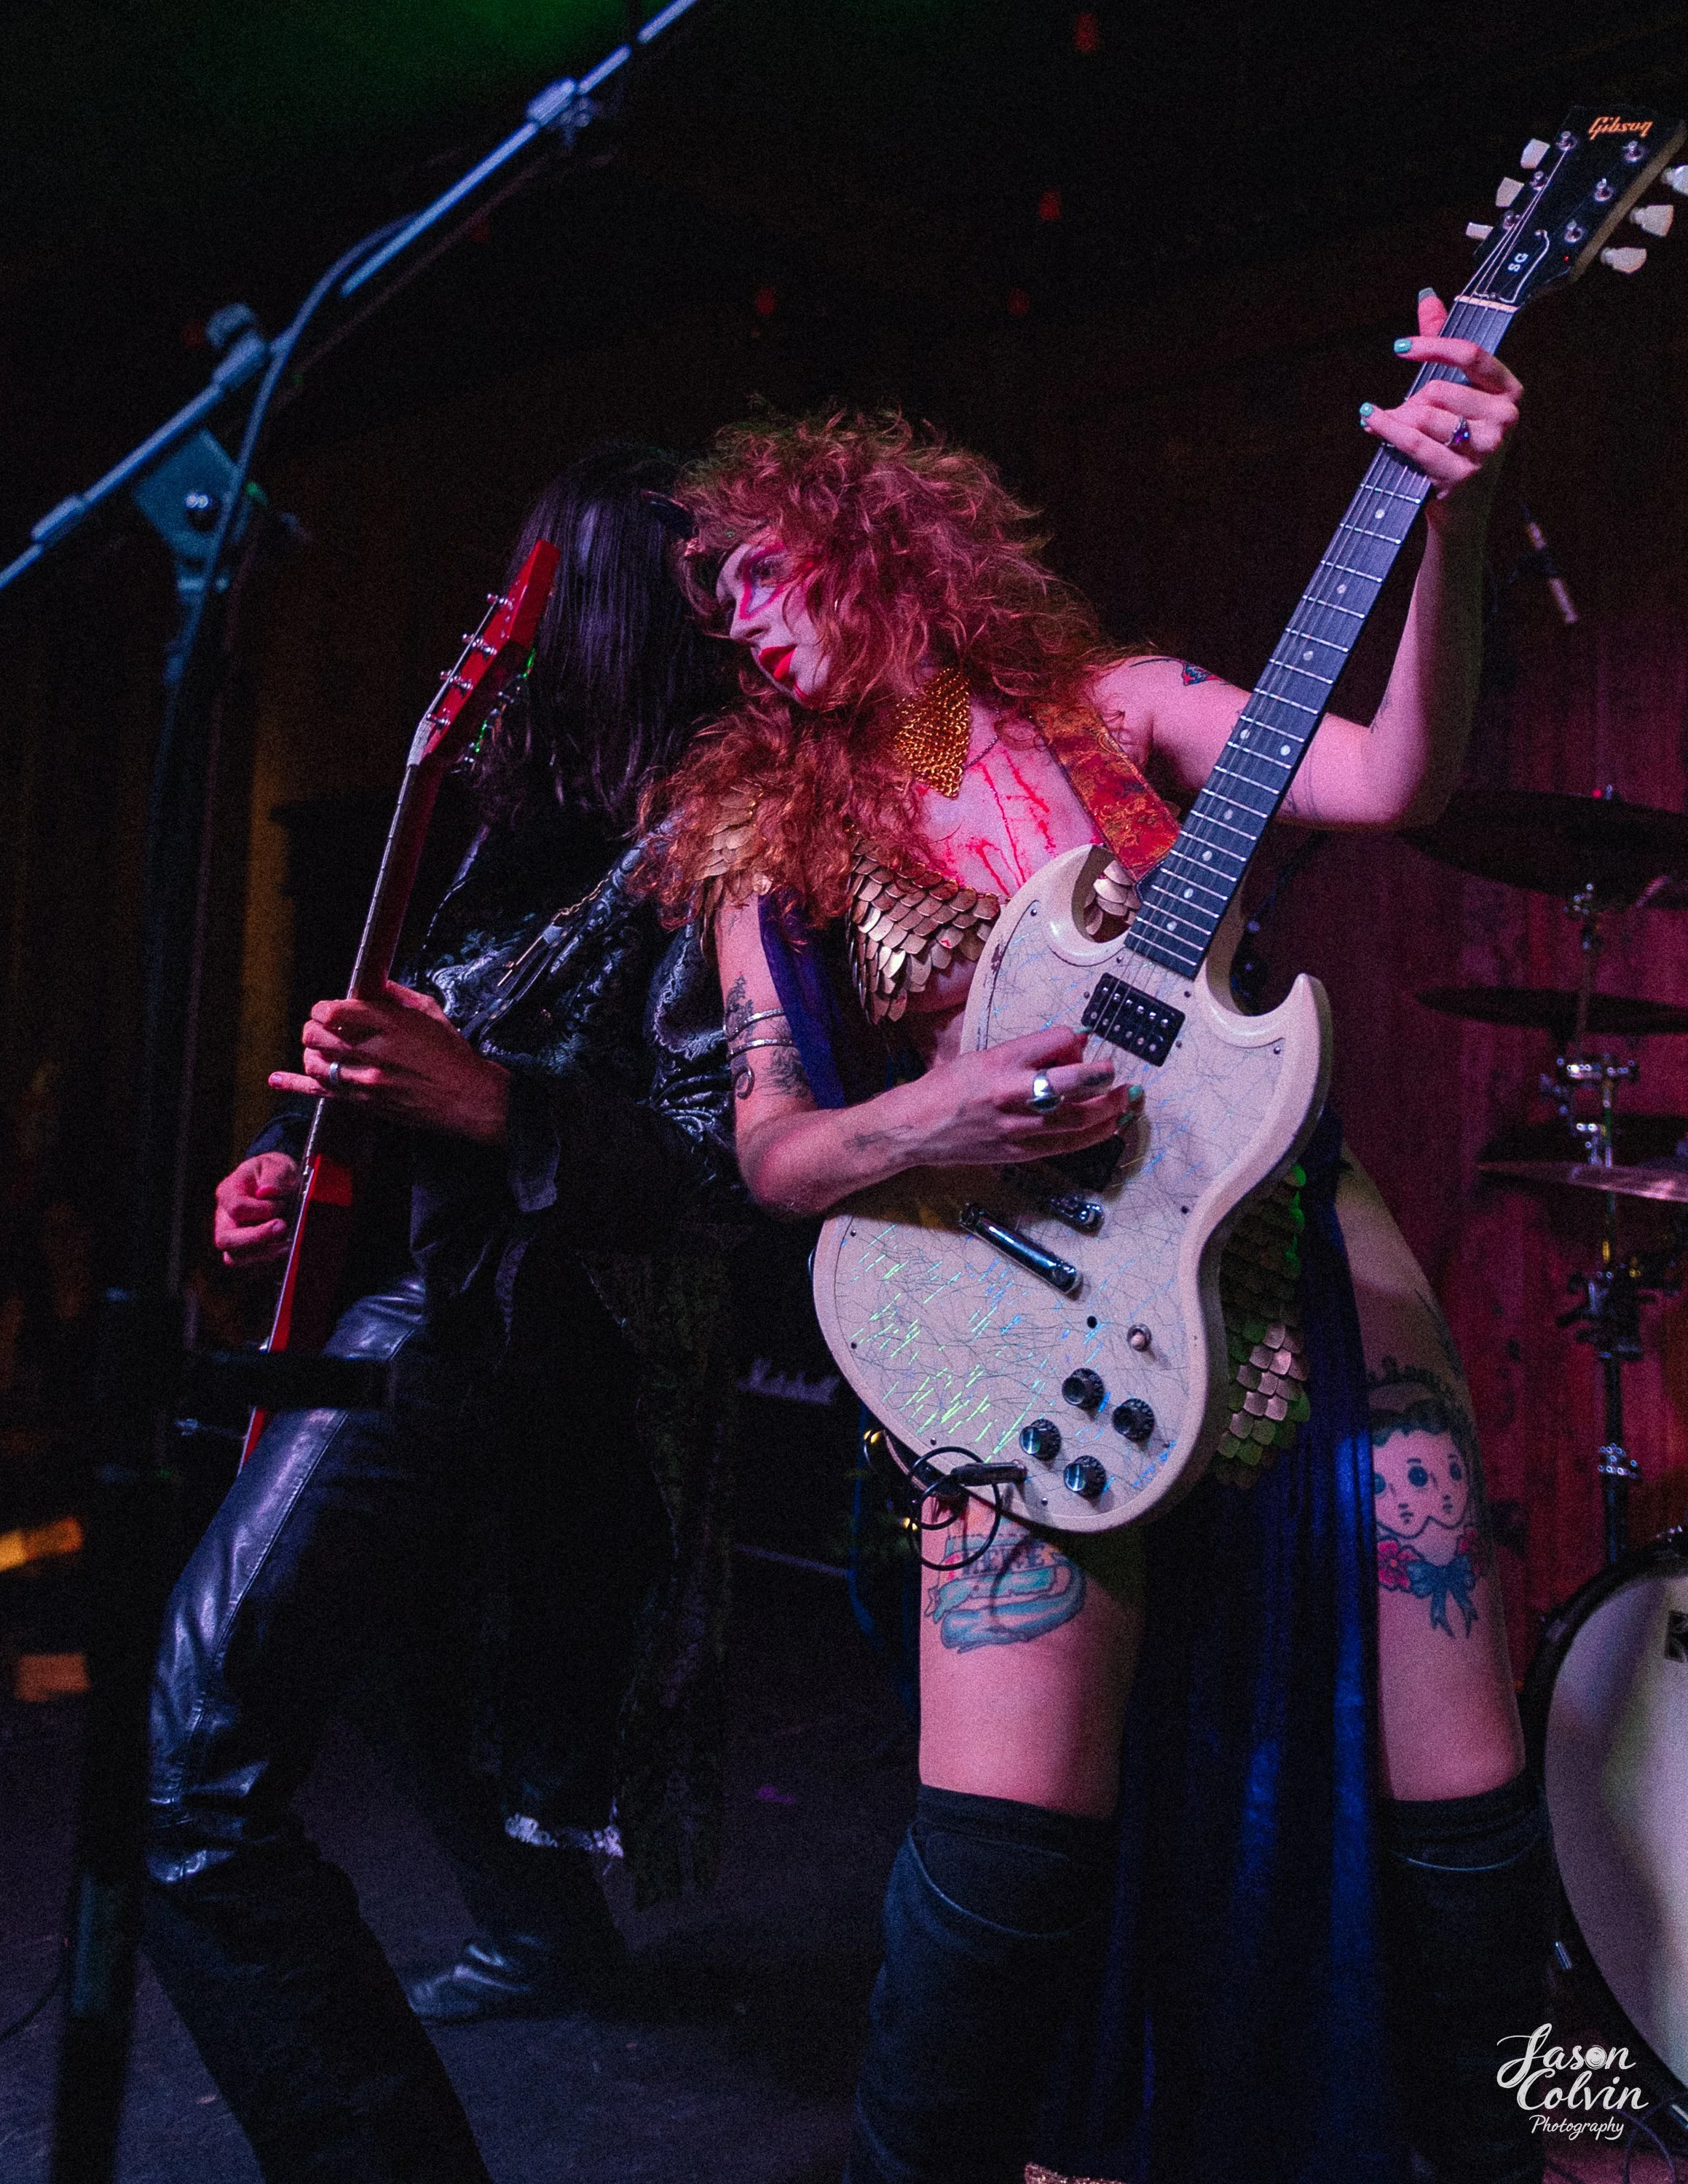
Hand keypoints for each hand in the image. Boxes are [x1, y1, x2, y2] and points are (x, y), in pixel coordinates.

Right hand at [214, 1152, 298, 1266]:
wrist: (274, 1181)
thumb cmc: (273, 1172)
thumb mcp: (277, 1165)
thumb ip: (274, 1177)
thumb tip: (267, 1193)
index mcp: (228, 1191)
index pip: (237, 1208)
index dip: (262, 1210)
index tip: (281, 1203)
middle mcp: (223, 1216)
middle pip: (225, 1239)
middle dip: (256, 1238)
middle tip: (282, 1227)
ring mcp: (230, 1234)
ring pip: (233, 1257)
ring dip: (262, 1254)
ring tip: (286, 1243)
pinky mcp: (241, 1248)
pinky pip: (246, 1263)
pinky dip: (265, 1259)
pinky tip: (283, 1248)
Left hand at [268, 982, 509, 1143]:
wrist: (468, 1098)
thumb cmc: (453, 1056)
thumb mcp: (430, 1013)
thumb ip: (396, 996)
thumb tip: (372, 984)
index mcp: (390, 1025)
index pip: (334, 1011)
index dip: (324, 1008)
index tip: (329, 1010)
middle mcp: (374, 1053)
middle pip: (317, 1035)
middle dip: (315, 1027)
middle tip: (323, 1027)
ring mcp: (366, 1081)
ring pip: (314, 1062)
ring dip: (312, 1051)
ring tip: (322, 1048)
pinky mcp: (364, 1102)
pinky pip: (320, 1092)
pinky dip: (294, 1084)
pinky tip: (278, 1079)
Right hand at [905, 1027, 1135, 1168]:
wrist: (915, 1129)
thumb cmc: (945, 1088)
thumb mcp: (980, 1055)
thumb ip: (1025, 1051)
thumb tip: (1071, 1046)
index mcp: (1001, 1061)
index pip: (1057, 1041)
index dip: (1074, 1039)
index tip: (1080, 1044)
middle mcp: (1012, 1092)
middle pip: (1073, 1083)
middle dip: (1102, 1076)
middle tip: (1115, 1072)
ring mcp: (1017, 1126)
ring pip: (1077, 1118)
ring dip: (1108, 1108)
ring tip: (1126, 1099)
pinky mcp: (1019, 1151)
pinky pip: (1067, 1144)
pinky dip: (1094, 1135)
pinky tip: (1111, 1126)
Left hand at [1361, 290, 1520, 525]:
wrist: (1461, 511)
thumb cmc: (1455, 446)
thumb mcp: (1455, 395)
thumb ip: (1442, 345)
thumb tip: (1427, 296)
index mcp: (1510, 391)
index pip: (1471, 355)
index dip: (1433, 346)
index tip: (1400, 347)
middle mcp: (1506, 418)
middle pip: (1438, 390)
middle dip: (1411, 401)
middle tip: (1404, 414)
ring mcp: (1488, 449)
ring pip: (1424, 415)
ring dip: (1399, 420)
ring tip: (1392, 428)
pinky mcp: (1463, 475)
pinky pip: (1413, 441)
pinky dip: (1386, 429)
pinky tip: (1371, 419)